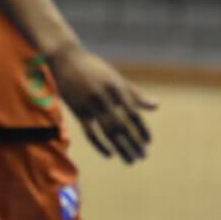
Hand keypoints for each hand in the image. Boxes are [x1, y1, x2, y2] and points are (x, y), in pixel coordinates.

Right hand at [48, 44, 156, 163]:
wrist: (64, 58)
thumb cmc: (93, 68)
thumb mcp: (115, 78)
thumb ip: (135, 94)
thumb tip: (156, 107)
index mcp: (116, 88)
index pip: (133, 113)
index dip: (141, 129)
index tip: (148, 143)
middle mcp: (104, 96)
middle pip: (122, 125)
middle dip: (133, 143)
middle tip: (142, 156)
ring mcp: (89, 104)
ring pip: (107, 131)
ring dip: (121, 148)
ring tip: (130, 160)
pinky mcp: (77, 109)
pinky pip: (90, 132)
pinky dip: (100, 145)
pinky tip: (109, 154)